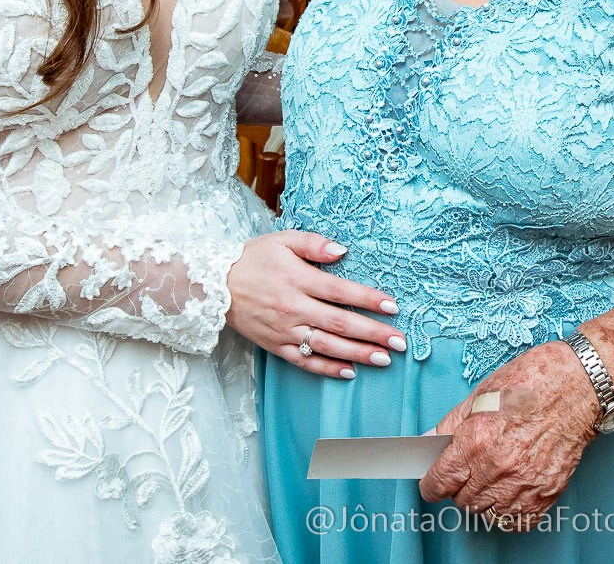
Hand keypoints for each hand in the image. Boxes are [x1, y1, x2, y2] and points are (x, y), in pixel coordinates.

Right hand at [225, 231, 404, 379]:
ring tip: (384, 360)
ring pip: (326, 346)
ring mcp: (284, 330)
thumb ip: (314, 244)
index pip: (340, 292)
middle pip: (339, 323)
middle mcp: (293, 308)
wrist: (213, 285)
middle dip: (372, 334)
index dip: (368, 300)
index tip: (392, 306)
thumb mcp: (283, 240)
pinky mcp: (275, 346)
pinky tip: (349, 373)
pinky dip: (326, 369)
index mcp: (298, 280)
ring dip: (357, 354)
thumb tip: (342, 251)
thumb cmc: (253, 258)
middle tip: (400, 342)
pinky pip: (304, 362)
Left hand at [418, 341, 601, 529]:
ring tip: (492, 478)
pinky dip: (511, 512)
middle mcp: (497, 467)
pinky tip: (511, 492)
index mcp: (475, 440)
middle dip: (459, 488)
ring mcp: (524, 483)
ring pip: (488, 513)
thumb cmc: (533, 381)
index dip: (431, 484)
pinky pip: (518, 520)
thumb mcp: (480, 393)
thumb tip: (431, 443)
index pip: (439, 482)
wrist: (578, 384)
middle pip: (462, 501)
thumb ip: (451, 424)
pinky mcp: (546, 492)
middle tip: (468, 472)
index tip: (433, 483)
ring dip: (485, 500)